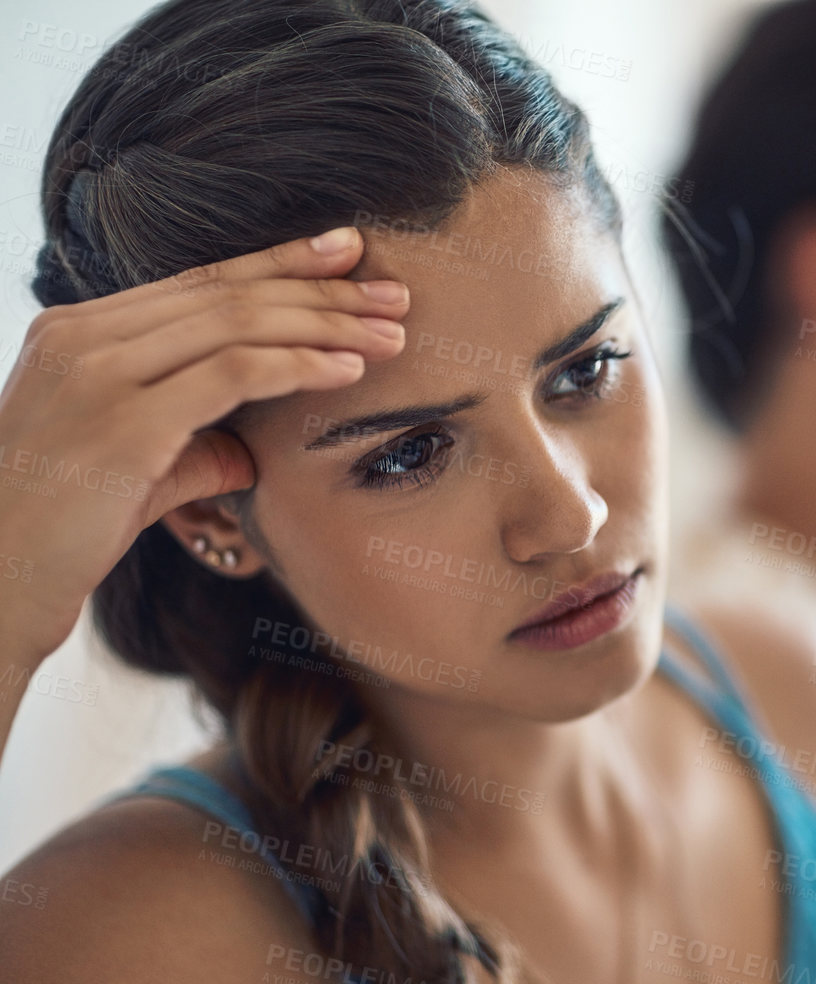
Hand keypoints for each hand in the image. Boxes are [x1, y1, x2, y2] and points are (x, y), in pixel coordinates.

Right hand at [0, 226, 407, 667]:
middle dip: (321, 289)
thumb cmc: (59, 535)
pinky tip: (350, 369)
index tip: (346, 254)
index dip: (279, 264)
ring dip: (327, 324)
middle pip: (227, 293)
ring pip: (238, 323)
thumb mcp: (131, 474)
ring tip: (392, 331)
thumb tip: (248, 455)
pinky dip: (300, 366)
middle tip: (395, 292)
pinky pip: (233, 375)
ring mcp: (98, 373)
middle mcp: (82, 337)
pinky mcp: (123, 422)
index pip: (198, 283)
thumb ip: (190, 450)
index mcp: (78, 332)